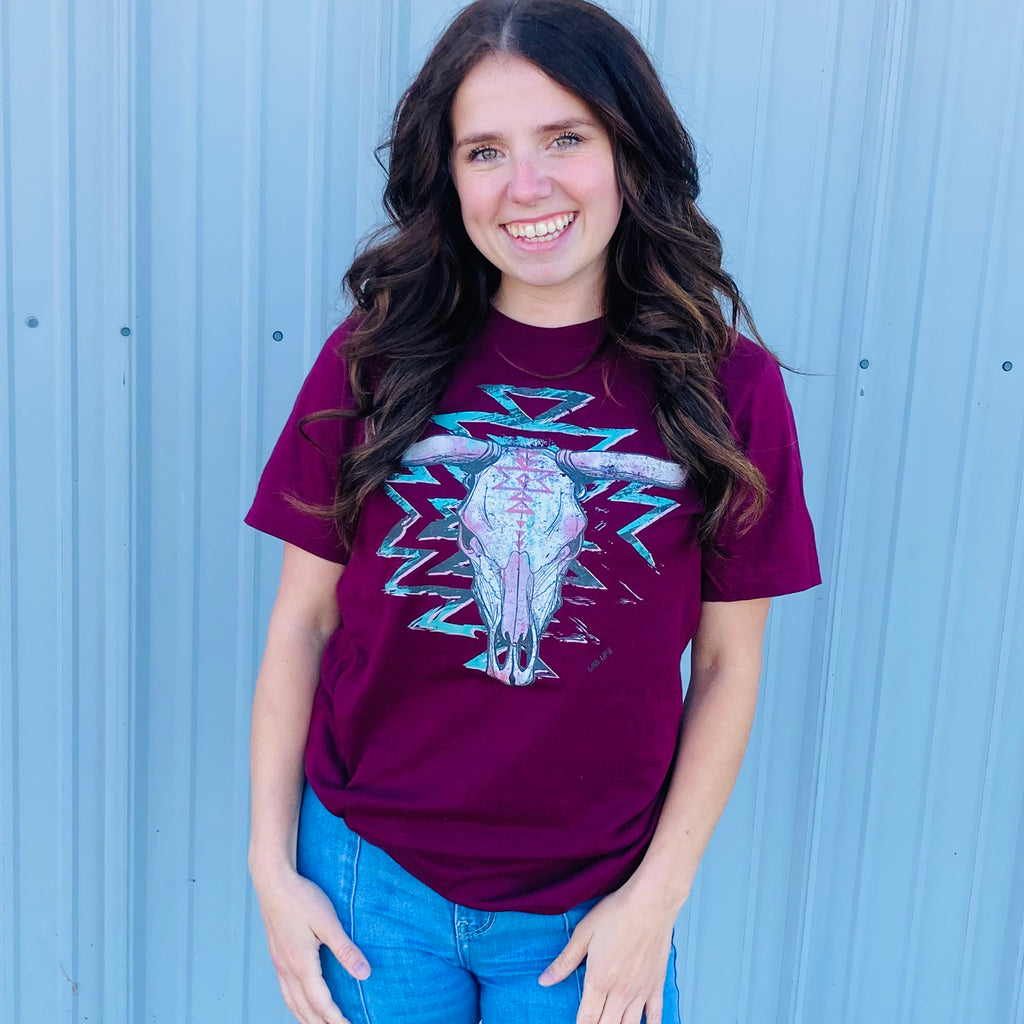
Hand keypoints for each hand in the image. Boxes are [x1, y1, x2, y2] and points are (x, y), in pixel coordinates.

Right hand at [252, 864, 370, 1023]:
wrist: (273, 882)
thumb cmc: (301, 898)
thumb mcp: (328, 922)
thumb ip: (345, 950)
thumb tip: (364, 974)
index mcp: (301, 965)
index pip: (321, 1003)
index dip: (336, 1020)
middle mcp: (287, 970)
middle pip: (304, 1010)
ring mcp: (279, 964)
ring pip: (292, 1003)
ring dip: (307, 1018)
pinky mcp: (277, 956)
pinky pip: (286, 991)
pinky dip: (296, 1004)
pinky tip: (301, 1002)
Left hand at [538, 881, 678, 1023]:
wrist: (650, 903)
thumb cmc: (617, 913)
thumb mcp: (584, 933)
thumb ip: (565, 961)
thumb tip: (544, 980)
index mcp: (599, 980)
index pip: (586, 1019)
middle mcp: (620, 992)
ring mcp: (641, 991)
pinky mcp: (656, 986)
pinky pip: (655, 1017)